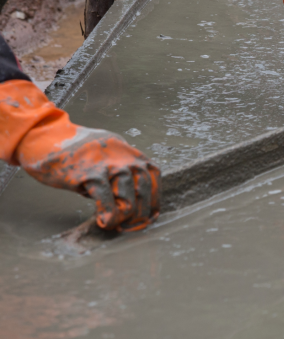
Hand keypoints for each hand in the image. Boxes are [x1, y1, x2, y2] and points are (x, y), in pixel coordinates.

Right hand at [0, 80, 159, 231]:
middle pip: (144, 190)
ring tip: (117, 225)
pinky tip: (105, 222)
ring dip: (125, 216)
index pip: (153, 177)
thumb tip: (129, 202)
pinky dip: (109, 214)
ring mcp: (108, 165)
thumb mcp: (107, 156)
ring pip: (129, 197)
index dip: (154, 199)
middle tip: (132, 227)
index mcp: (130, 152)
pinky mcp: (90, 173)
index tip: (151, 215)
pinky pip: (106, 199)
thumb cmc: (76, 153)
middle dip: (141, 213)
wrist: (46, 139)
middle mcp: (124, 157)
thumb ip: (120, 174)